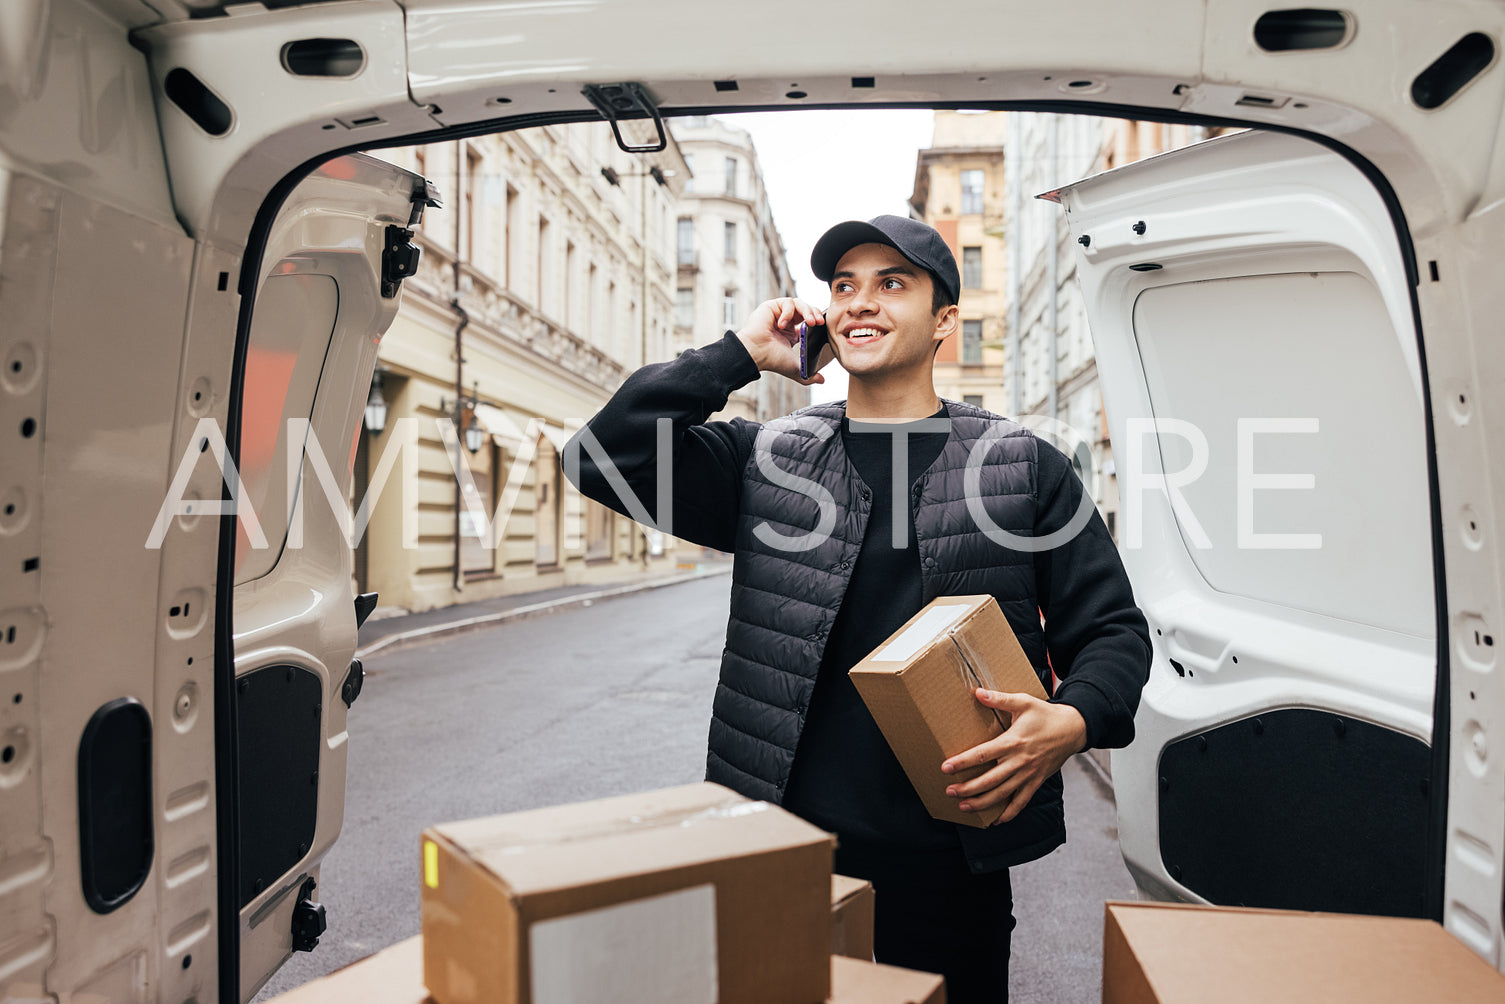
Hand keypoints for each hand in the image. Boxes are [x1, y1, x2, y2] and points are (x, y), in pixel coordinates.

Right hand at [735, 297, 828, 384]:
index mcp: (791, 333)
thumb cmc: (771, 360)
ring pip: (799, 303)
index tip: (823, 326)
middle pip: (806, 309)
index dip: (817, 321)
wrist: (756, 353)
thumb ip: (809, 375)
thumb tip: (822, 380)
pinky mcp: (771, 306)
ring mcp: (779, 313)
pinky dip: (788, 313)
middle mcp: (786, 322)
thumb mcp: (795, 368)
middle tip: (820, 322)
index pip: (809, 321)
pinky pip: (787, 303)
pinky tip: (782, 324)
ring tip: (810, 322)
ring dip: (807, 311)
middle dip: (815, 313)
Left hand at [940, 689, 1087, 823]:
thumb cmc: (1045, 714)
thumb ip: (1000, 699)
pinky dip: (1009, 813)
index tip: (946, 768)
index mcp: (1013, 741)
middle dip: (968, 788)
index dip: (963, 762)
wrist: (1073, 729)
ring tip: (963, 807)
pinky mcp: (1036, 782)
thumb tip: (977, 692)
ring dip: (982, 803)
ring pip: (1002, 793)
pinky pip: (1022, 802)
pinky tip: (996, 821)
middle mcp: (1019, 761)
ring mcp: (1028, 774)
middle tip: (949, 792)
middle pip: (990, 779)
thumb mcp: (1024, 702)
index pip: (983, 754)